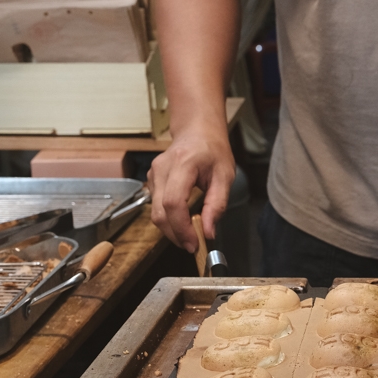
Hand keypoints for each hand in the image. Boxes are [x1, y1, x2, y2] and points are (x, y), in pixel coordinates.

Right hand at [148, 126, 234, 252]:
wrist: (197, 131)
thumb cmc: (213, 150)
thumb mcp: (225, 176)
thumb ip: (217, 205)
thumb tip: (208, 232)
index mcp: (183, 164)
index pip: (174, 202)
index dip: (181, 228)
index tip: (194, 243)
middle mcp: (162, 169)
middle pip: (160, 212)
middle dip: (175, 235)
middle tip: (194, 245)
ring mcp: (153, 174)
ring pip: (155, 213)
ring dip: (171, 229)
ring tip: (191, 235)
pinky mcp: (151, 180)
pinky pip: (156, 207)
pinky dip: (169, 219)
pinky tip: (183, 221)